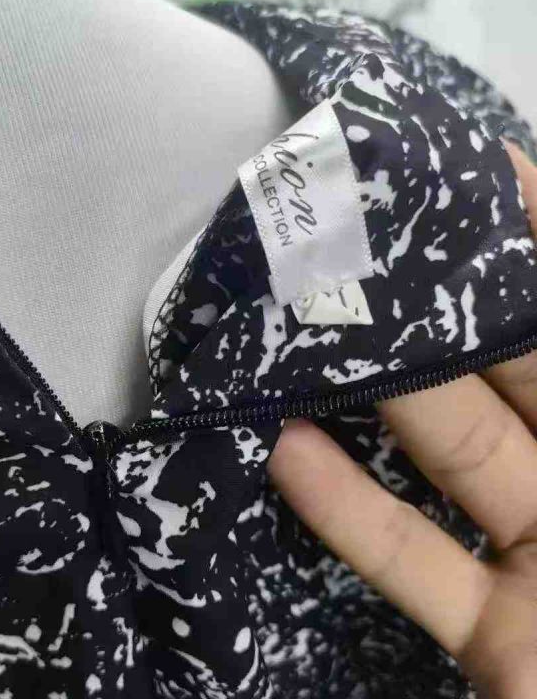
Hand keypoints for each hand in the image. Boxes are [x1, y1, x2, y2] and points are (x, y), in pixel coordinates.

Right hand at [268, 141, 536, 698]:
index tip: (480, 169)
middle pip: (516, 370)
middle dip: (447, 307)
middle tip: (368, 241)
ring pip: (456, 455)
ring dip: (387, 397)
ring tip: (314, 331)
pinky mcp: (493, 632)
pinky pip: (414, 564)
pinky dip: (352, 514)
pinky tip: (287, 452)